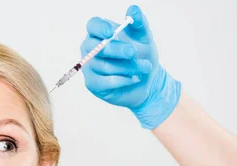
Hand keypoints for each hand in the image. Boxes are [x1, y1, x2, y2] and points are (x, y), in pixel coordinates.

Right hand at [80, 5, 180, 128]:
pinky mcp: (93, 84)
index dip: (100, 28)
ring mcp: (89, 67)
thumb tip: (133, 9)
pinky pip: (106, 82)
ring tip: (145, 67)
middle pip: (96, 47)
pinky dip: (123, 80)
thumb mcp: (144, 38)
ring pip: (104, 66)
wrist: (147, 81)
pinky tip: (135, 78)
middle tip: (133, 52)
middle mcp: (90, 49)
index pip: (93, 25)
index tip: (111, 32)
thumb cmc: (142, 56)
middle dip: (116, 50)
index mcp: (100, 33)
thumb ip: (139, 23)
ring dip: (128, 67)